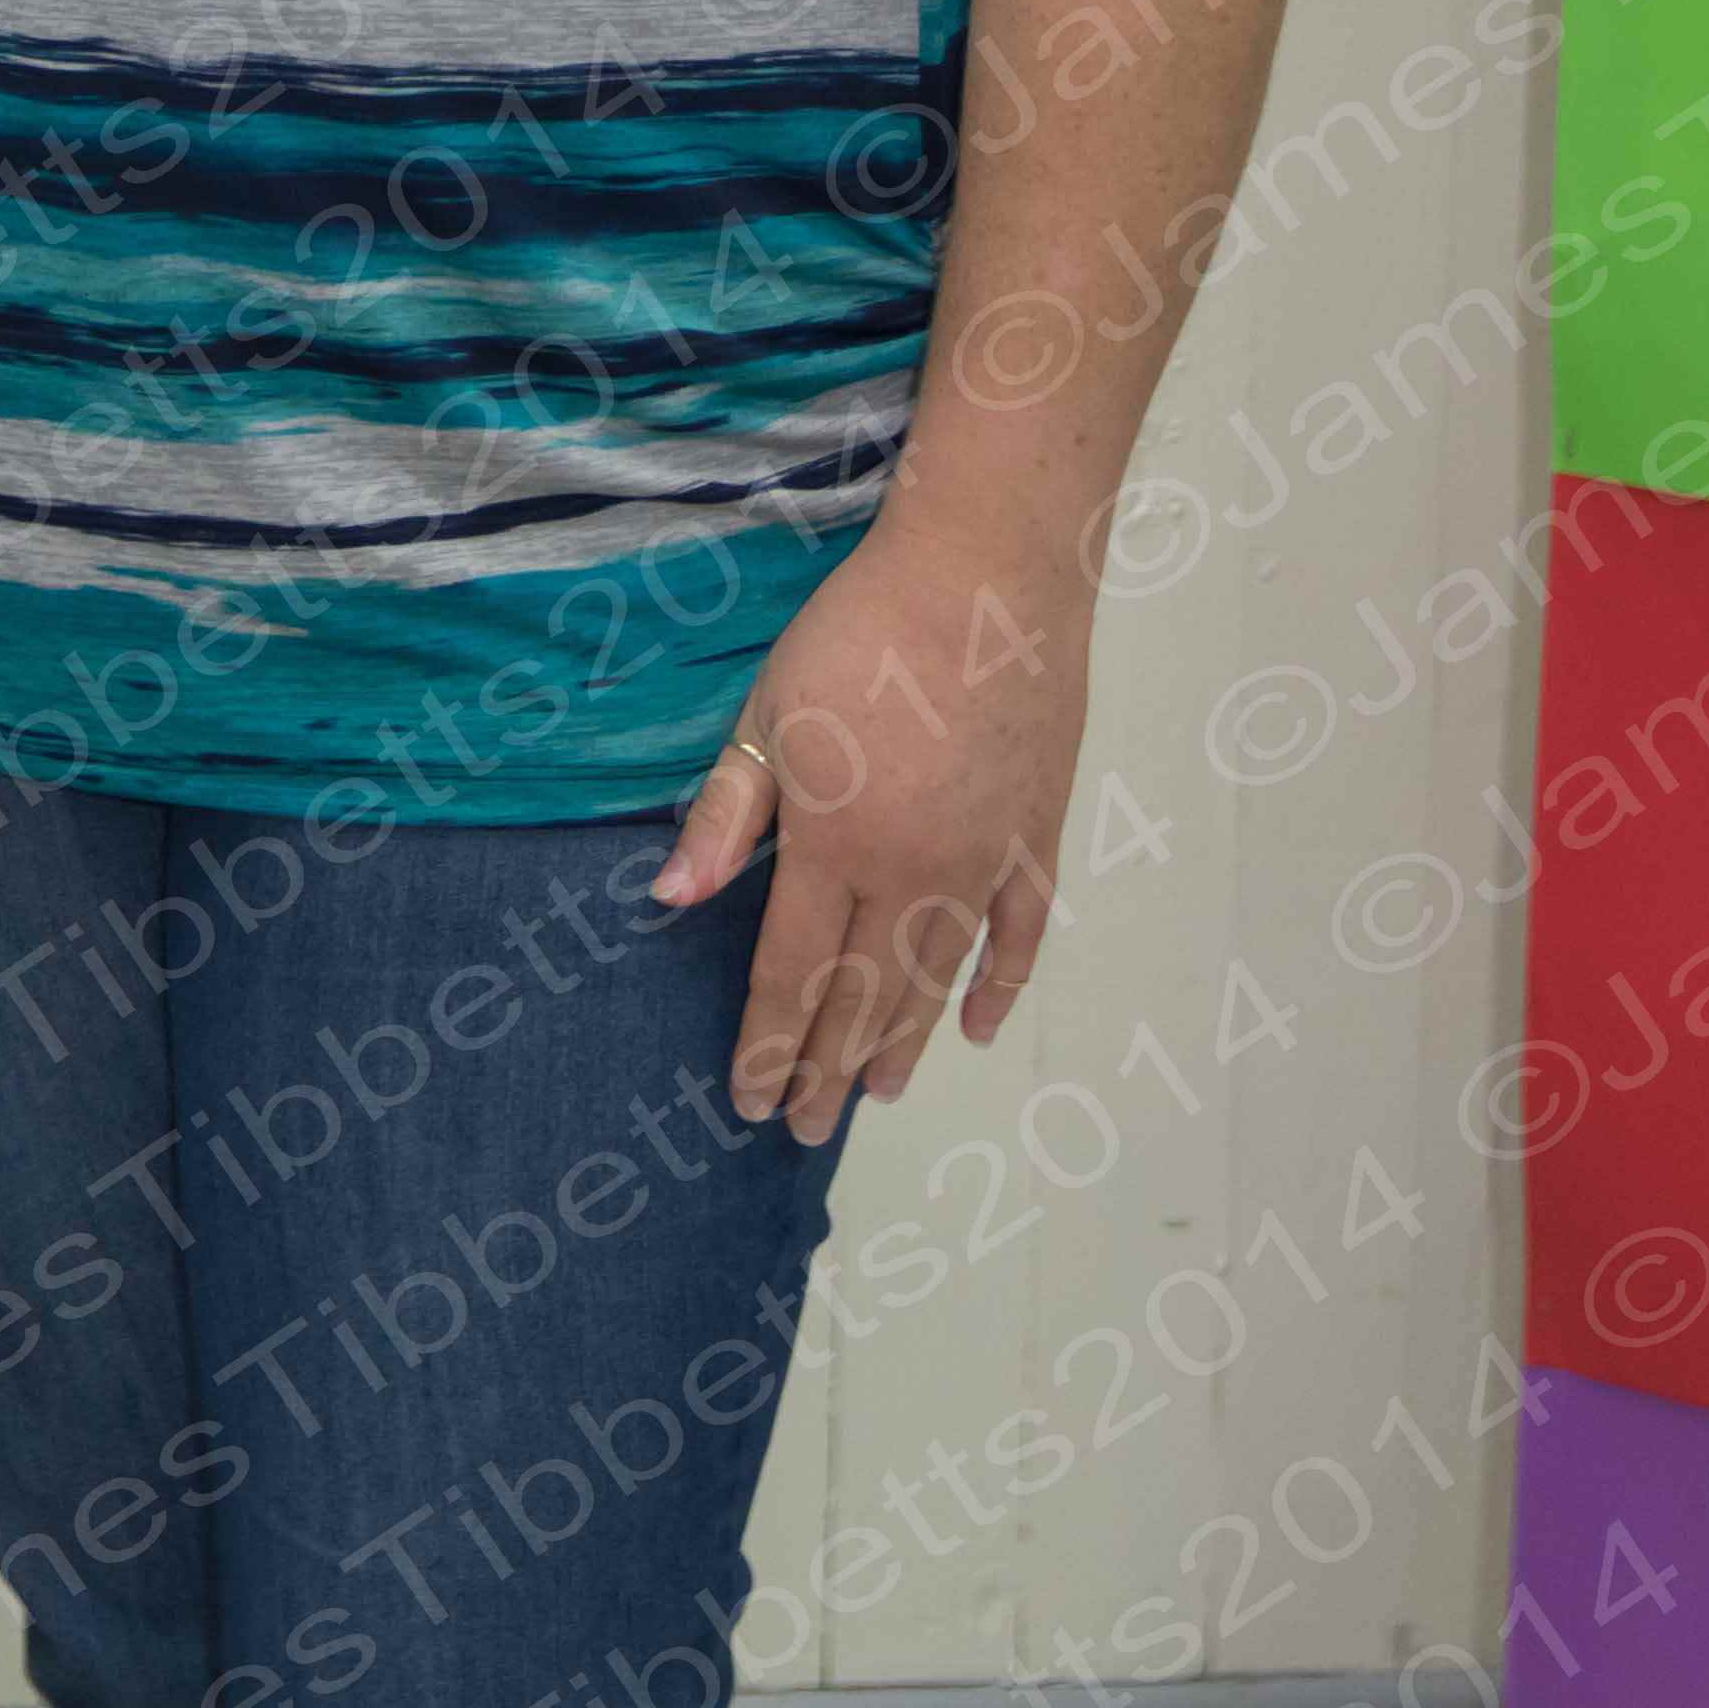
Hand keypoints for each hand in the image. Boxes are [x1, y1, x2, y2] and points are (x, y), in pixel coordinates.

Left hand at [653, 504, 1087, 1143]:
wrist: (985, 579)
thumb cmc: (859, 632)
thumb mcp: (770, 712)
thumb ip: (727, 814)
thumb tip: (673, 898)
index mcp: (835, 847)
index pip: (791, 972)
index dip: (768, 1042)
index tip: (750, 1099)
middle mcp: (912, 875)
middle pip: (862, 994)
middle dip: (826, 1066)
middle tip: (805, 1129)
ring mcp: (983, 861)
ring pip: (937, 978)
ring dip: (902, 1043)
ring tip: (874, 1096)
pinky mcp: (1035, 835)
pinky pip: (1020, 932)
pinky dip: (1001, 985)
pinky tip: (981, 1028)